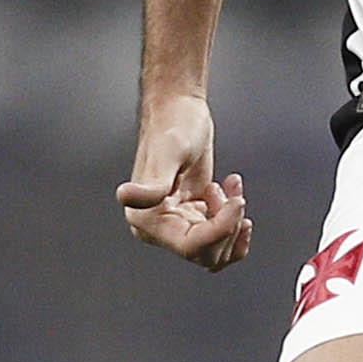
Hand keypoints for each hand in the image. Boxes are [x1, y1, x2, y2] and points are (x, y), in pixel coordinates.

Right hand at [116, 92, 252, 272]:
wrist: (179, 108)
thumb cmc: (173, 125)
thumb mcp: (169, 154)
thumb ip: (153, 183)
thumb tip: (125, 196)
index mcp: (145, 219)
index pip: (191, 246)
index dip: (220, 230)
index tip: (237, 202)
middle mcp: (158, 226)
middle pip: (206, 252)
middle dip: (229, 226)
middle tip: (234, 195)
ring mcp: (177, 221)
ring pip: (216, 249)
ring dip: (233, 223)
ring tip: (231, 191)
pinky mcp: (193, 213)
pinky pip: (220, 234)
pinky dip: (233, 216)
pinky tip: (231, 187)